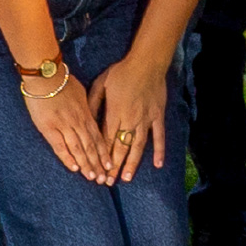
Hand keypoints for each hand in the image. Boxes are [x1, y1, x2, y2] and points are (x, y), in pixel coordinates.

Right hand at [20, 73, 114, 183]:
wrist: (45, 76)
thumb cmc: (61, 80)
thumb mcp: (80, 91)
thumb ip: (86, 105)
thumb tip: (89, 114)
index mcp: (85, 112)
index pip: (98, 136)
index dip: (104, 152)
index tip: (110, 165)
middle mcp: (78, 121)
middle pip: (91, 145)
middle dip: (98, 163)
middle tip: (104, 179)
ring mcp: (64, 125)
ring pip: (79, 148)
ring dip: (86, 164)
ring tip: (93, 177)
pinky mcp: (49, 128)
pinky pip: (60, 146)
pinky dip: (68, 158)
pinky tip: (74, 168)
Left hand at [89, 57, 168, 183]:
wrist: (146, 62)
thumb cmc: (121, 72)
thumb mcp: (100, 85)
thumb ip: (93, 104)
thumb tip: (86, 121)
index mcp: (114, 113)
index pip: (105, 141)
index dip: (101, 158)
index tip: (97, 171)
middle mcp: (129, 120)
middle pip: (120, 148)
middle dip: (113, 167)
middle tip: (108, 182)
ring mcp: (145, 120)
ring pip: (137, 147)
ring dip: (131, 163)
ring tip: (125, 178)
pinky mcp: (157, 116)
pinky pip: (158, 136)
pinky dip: (158, 151)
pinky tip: (157, 164)